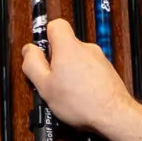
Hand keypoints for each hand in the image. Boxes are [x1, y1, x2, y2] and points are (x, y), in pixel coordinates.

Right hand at [21, 18, 135, 135]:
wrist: (113, 115)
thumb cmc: (81, 102)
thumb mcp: (45, 86)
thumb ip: (32, 64)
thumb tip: (28, 51)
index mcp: (69, 47)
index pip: (55, 25)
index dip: (45, 37)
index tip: (41, 53)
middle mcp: (86, 48)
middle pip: (65, 45)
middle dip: (56, 61)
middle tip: (52, 80)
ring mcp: (99, 59)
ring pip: (77, 59)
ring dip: (70, 72)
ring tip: (67, 92)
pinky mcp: (107, 71)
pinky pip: (89, 70)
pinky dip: (82, 80)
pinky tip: (79, 96)